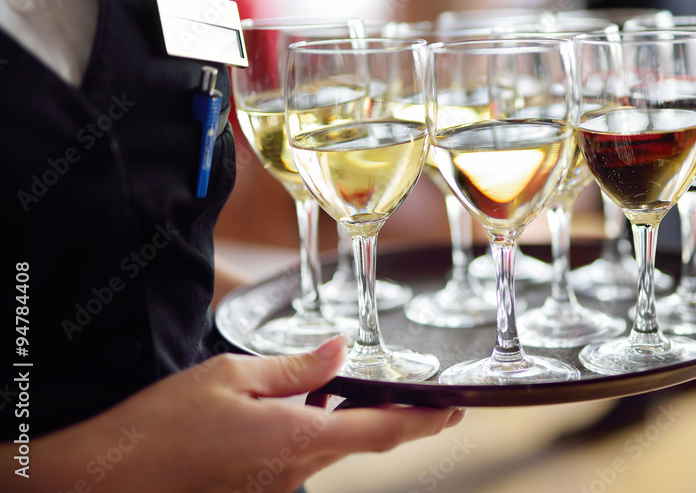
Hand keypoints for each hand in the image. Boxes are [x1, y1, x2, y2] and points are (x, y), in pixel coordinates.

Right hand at [12, 337, 462, 492]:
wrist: (106, 479)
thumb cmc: (163, 425)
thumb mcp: (232, 376)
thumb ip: (295, 366)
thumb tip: (340, 351)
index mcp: (298, 440)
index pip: (383, 432)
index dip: (426, 421)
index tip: (456, 411)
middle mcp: (294, 474)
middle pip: (358, 441)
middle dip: (385, 415)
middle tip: (403, 391)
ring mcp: (274, 490)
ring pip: (326, 450)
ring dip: (340, 422)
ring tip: (337, 389)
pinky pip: (296, 461)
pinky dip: (307, 433)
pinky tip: (289, 410)